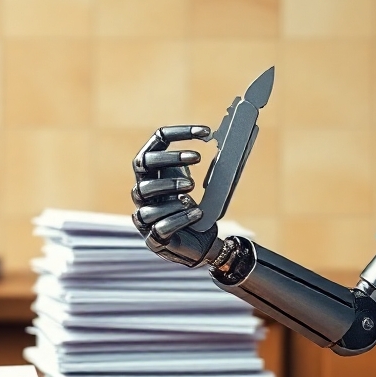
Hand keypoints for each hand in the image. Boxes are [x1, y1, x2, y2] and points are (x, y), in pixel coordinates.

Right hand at [130, 125, 220, 266]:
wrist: (199, 244)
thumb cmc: (196, 209)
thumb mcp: (202, 186)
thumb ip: (211, 169)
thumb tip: (233, 147)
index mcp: (155, 173)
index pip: (157, 141)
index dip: (178, 133)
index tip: (206, 132)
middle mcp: (143, 190)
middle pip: (142, 163)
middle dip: (169, 157)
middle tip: (197, 158)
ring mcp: (144, 214)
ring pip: (144, 193)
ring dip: (170, 187)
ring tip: (191, 190)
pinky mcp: (153, 237)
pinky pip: (159, 225)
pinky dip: (179, 217)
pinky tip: (197, 213)